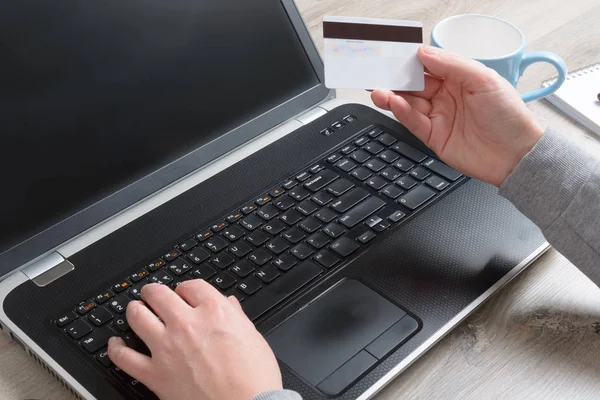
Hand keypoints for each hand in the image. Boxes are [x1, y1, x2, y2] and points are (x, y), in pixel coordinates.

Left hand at [107, 281, 281, 399]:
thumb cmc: (254, 377)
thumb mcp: (253, 337)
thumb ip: (236, 316)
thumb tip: (229, 305)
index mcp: (214, 311)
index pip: (191, 285)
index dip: (186, 289)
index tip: (185, 294)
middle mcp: (187, 324)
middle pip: (158, 294)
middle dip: (154, 292)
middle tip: (153, 295)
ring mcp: (167, 348)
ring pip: (137, 316)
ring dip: (135, 310)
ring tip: (135, 310)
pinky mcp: (155, 374)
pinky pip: (123, 357)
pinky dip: (115, 348)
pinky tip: (115, 344)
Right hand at [372, 46, 543, 186]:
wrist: (516, 155)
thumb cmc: (509, 117)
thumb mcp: (484, 79)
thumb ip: (452, 64)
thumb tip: (424, 53)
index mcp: (459, 78)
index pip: (429, 65)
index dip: (411, 61)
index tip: (394, 57)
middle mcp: (446, 96)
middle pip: (414, 84)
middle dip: (395, 79)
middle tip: (378, 74)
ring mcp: (439, 117)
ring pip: (409, 103)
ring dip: (392, 96)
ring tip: (379, 91)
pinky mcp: (433, 137)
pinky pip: (413, 122)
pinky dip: (402, 112)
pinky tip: (394, 104)